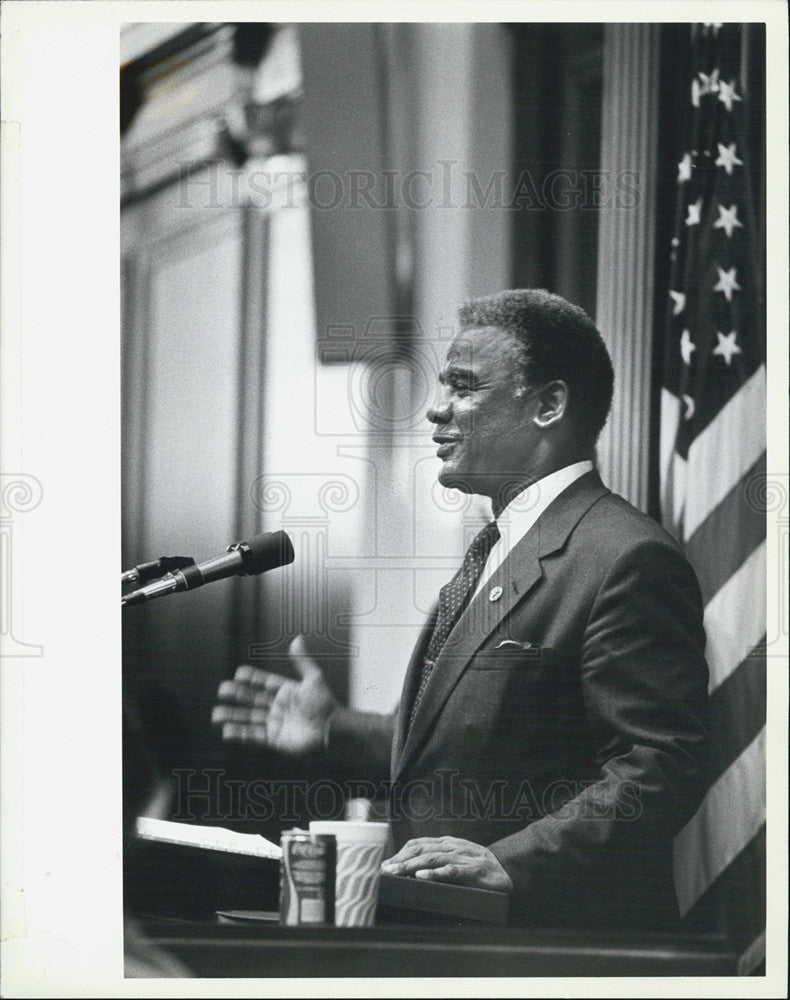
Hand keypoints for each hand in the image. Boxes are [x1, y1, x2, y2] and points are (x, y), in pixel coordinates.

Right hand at [211, 635, 337, 754]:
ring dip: (232, 717)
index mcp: (285, 691)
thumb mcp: (313, 679)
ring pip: (248, 719)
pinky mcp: (274, 739)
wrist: (331, 730)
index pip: (263, 683)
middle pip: (252, 700)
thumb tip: (297, 638)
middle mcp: (277, 707)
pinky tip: (226, 732)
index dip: (251, 678)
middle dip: (236, 696)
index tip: (239, 673)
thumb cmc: (325, 704)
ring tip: (215, 715)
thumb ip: (302, 661)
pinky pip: (253, 736)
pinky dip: (239, 735)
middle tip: (222, 690)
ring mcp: (275, 723)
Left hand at [381, 836, 513, 893]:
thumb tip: (413, 870)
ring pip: (432, 858)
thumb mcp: (458, 857)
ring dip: (411, 865)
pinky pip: (451, 871)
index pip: (419, 843)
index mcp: (448, 843)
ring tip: (396, 872)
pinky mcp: (472, 871)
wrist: (509, 870)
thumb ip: (440, 859)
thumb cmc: (479, 867)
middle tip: (385, 869)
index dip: (401, 852)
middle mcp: (453, 847)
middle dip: (401, 859)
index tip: (387, 863)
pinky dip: (435, 874)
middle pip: (421, 850)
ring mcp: (462, 858)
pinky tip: (422, 877)